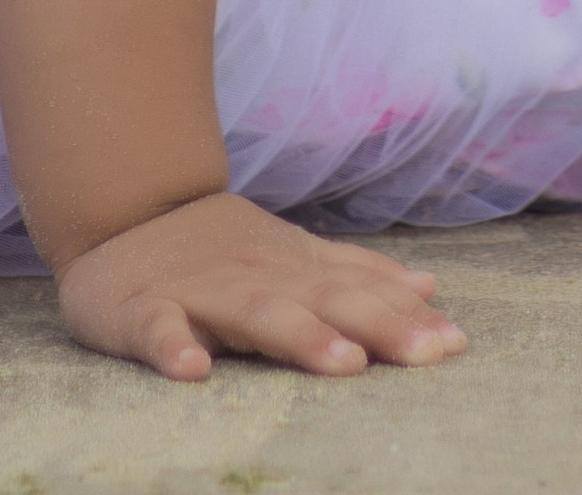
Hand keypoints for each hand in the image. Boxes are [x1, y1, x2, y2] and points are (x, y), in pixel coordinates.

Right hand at [54, 188, 466, 381]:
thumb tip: (429, 286)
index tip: (456, 343)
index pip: (361, 292)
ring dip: (300, 335)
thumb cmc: (220, 249)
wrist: (124, 209)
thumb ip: (356, 274)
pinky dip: (173, 346)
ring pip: (256, 313)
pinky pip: (158, 329)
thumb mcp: (294, 256)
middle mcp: (258, 277)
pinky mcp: (143, 310)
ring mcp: (201, 292)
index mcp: (294, 269)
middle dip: (379, 325)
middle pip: (325, 300)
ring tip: (345, 362)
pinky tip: (192, 371)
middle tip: (429, 353)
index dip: (408, 317)